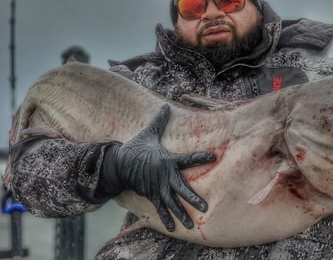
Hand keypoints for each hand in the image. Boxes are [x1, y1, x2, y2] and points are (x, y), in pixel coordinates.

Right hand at [102, 104, 215, 230]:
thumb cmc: (136, 147)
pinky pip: (160, 208)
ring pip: (172, 202)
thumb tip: (166, 105)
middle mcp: (164, 176)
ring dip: (182, 213)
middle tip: (205, 207)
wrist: (118, 163)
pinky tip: (175, 228)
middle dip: (193, 198)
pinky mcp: (151, 195)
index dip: (200, 157)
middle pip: (182, 189)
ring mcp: (157, 187)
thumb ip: (160, 121)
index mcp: (167, 160)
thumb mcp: (149, 133)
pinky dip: (167, 218)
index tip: (213, 156)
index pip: (187, 158)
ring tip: (192, 224)